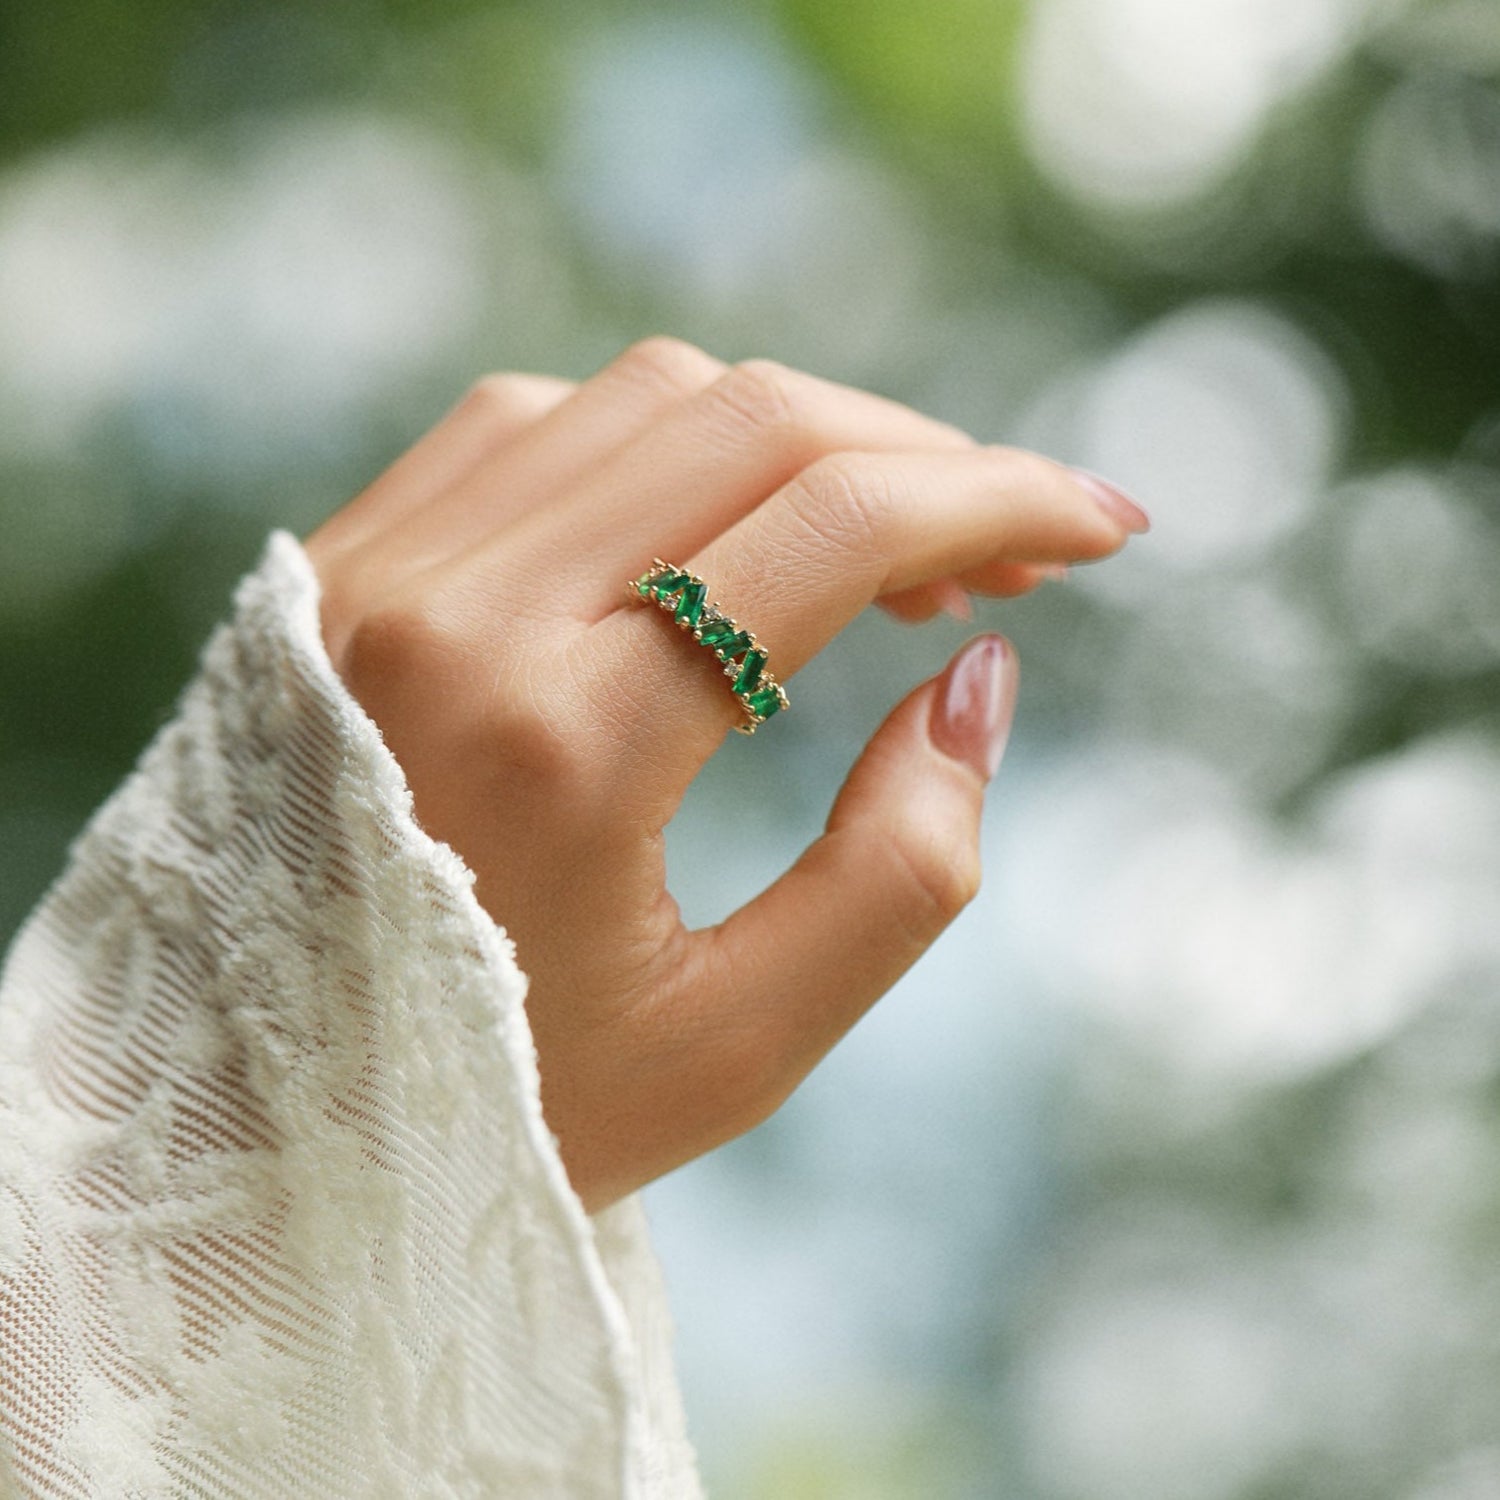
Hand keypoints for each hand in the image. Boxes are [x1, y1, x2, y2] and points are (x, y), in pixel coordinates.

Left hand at [303, 339, 1146, 1210]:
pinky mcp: (337, 564)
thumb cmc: (500, 1109)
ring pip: (647, 398)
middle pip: (751, 422)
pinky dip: (669, 443)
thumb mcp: (738, 1046)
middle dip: (919, 458)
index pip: (827, 525)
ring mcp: (376, 568)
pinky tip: (725, 529)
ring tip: (883, 545)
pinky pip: (536, 425)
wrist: (240, 1119)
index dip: (995, 497)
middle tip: (1011, 546)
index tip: (1098, 524)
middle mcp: (455, 613)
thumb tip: (979, 676)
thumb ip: (901, 871)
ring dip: (801, 439)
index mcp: (563, 741)